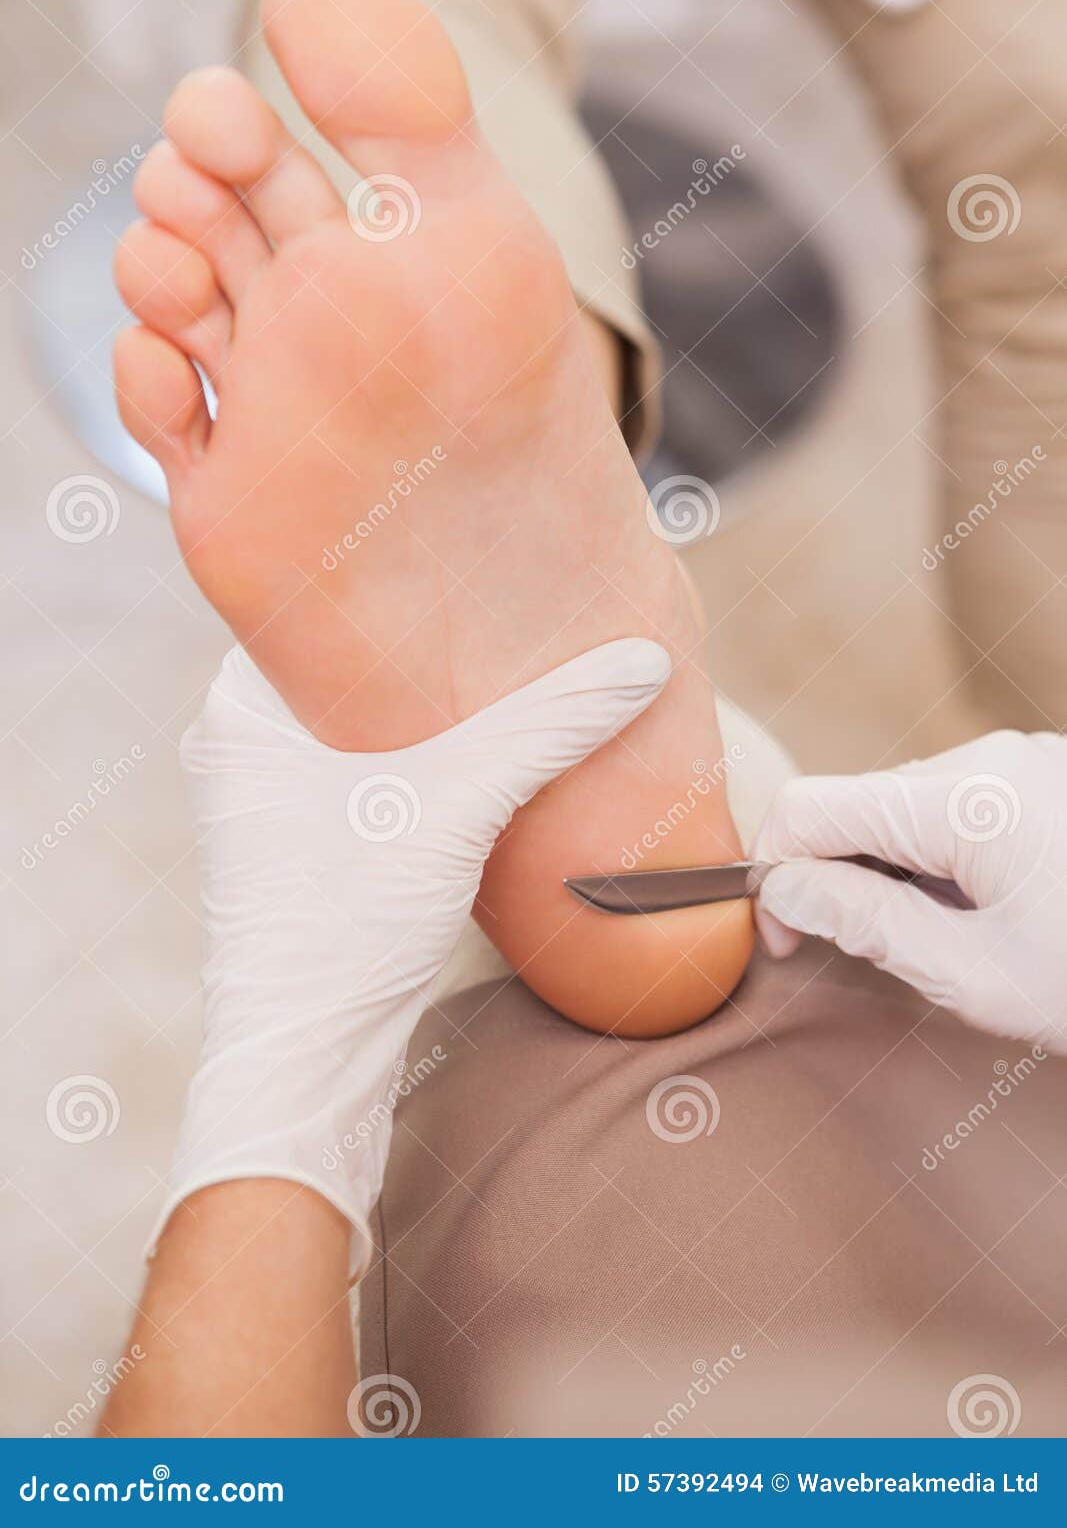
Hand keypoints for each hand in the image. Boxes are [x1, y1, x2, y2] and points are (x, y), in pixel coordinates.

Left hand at [151, 638, 669, 1265]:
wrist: (306, 1067)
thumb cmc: (343, 930)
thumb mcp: (458, 806)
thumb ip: (547, 727)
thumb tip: (639, 662)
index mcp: (239, 711)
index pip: (318, 608)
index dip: (393, 584)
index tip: (462, 563)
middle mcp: (238, 748)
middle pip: (348, 668)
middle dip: (425, 650)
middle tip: (498, 610)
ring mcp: (263, 803)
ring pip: (360, 726)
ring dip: (426, 712)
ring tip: (501, 671)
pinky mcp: (297, 850)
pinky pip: (365, 775)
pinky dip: (418, 763)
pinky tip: (478, 752)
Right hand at [753, 731, 1066, 1053]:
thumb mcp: (981, 974)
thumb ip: (872, 924)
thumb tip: (787, 888)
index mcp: (966, 798)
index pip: (812, 807)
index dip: (776, 872)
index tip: (789, 939)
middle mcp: (989, 759)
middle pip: (858, 803)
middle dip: (837, 875)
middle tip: (856, 955)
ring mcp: (1023, 762)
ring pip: (906, 807)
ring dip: (892, 871)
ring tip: (942, 943)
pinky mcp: (1045, 778)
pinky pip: (957, 807)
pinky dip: (940, 860)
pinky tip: (980, 915)